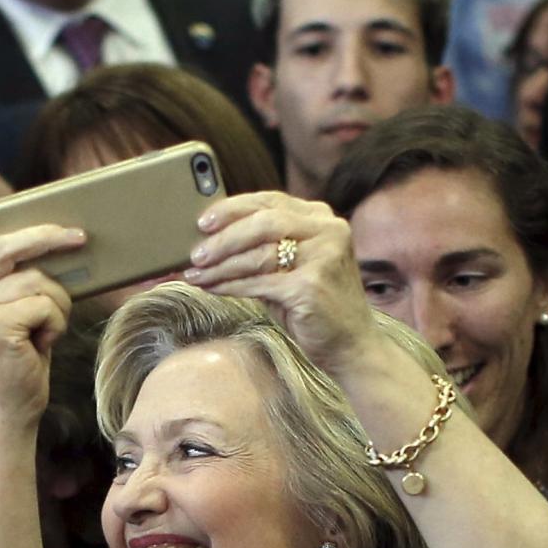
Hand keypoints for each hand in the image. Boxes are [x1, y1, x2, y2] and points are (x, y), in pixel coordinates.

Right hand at [0, 168, 83, 421]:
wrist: (8, 411)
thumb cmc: (17, 361)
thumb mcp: (9, 313)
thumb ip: (12, 280)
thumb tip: (52, 240)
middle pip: (9, 245)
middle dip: (49, 238)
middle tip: (80, 237)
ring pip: (37, 280)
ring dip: (56, 306)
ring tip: (43, 334)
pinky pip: (46, 303)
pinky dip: (56, 324)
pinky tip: (39, 346)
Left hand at [184, 193, 378, 373]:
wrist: (351, 345)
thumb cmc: (315, 305)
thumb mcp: (294, 266)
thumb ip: (264, 247)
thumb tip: (212, 241)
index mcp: (322, 219)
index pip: (270, 201)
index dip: (232, 209)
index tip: (203, 221)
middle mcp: (327, 231)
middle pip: (263, 222)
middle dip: (223, 238)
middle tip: (196, 252)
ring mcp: (322, 257)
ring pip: (258, 254)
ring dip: (220, 266)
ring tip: (196, 274)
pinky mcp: (310, 286)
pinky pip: (258, 283)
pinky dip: (231, 286)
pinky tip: (213, 288)